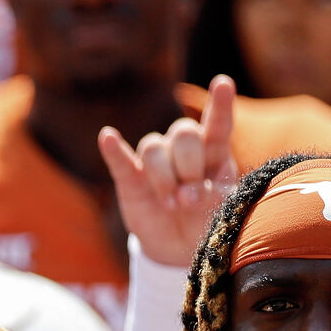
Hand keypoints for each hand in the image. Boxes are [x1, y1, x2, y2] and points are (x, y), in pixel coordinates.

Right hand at [99, 74, 237, 268]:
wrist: (180, 246)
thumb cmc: (207, 220)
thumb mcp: (221, 210)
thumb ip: (211, 196)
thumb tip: (187, 193)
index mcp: (214, 152)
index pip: (217, 122)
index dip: (220, 103)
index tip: (223, 83)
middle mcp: (184, 149)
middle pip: (184, 133)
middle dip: (189, 165)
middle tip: (192, 198)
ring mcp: (155, 163)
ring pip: (154, 147)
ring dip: (164, 177)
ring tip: (172, 204)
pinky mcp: (130, 178)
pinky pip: (120, 159)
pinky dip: (114, 149)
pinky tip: (108, 136)